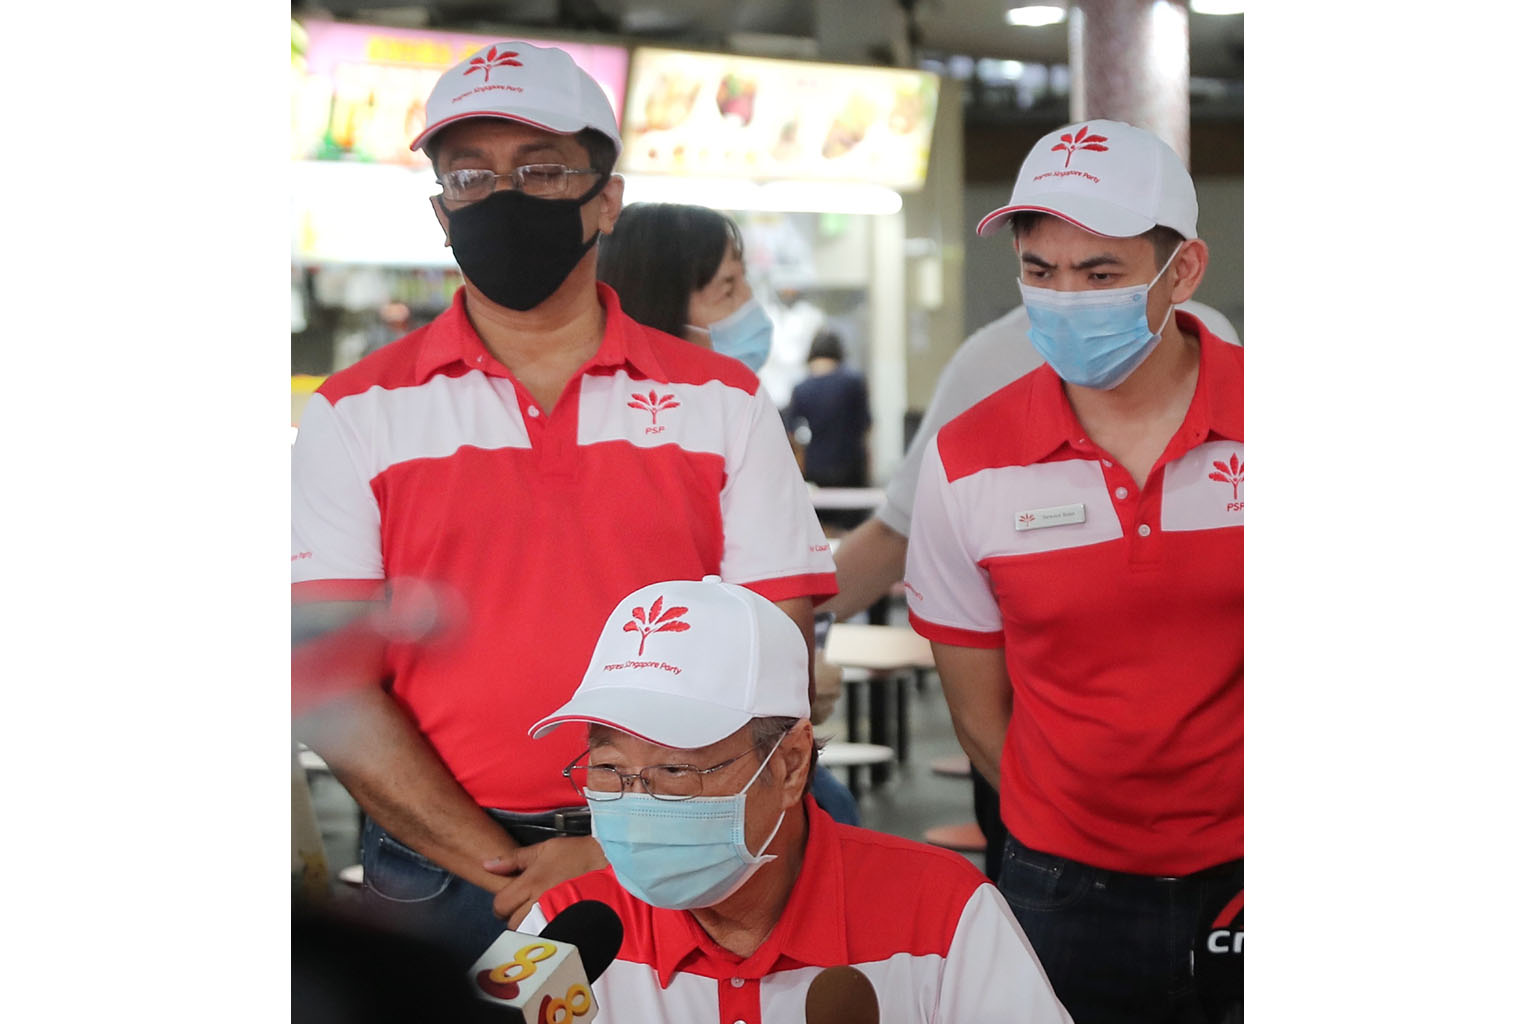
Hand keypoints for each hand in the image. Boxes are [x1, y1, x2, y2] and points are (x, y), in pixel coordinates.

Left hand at [484, 835, 607, 928]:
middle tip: (527, 906)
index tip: (511, 900)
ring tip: (540, 914)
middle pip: (513, 923)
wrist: (610, 861)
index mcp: (530, 882)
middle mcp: (540, 901)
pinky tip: (553, 920)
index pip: (500, 905)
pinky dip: (547, 930)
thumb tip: (488, 865)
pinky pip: (549, 935)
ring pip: (529, 932)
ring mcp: (555, 914)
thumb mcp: (544, 849)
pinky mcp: (569, 922)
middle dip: (516, 916)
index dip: (502, 904)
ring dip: (531, 926)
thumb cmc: (578, 853)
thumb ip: (513, 859)